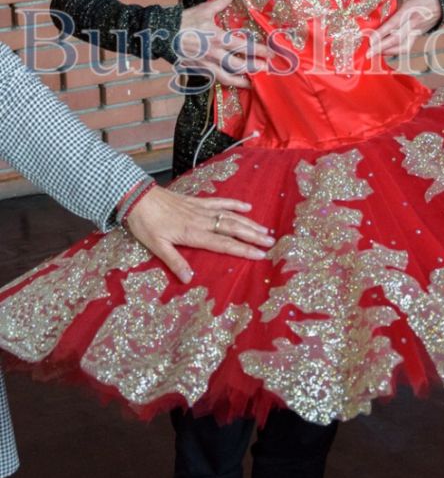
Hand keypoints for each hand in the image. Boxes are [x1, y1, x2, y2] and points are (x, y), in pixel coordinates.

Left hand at [125, 185, 274, 282]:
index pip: (223, 244)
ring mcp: (201, 209)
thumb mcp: (156, 246)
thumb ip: (174, 262)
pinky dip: (234, 204)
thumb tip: (189, 280)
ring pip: (230, 216)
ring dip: (249, 223)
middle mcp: (202, 220)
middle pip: (233, 229)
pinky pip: (220, 202)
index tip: (260, 255)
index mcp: (193, 233)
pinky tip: (247, 206)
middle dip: (253, 236)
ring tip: (265, 230)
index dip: (243, 250)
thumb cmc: (145, 224)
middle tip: (271, 243)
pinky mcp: (197, 201)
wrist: (137, 197)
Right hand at [178, 0, 269, 88]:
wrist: (162, 35)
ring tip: (252, 83)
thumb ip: (222, 0)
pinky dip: (226, 83)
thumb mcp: (204, 9)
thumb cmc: (184, 21)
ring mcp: (206, 64)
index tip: (272, 53)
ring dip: (242, 81)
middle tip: (267, 69)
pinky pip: (215, 80)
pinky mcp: (198, 70)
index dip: (260, 50)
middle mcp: (214, 54)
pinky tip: (233, 83)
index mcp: (218, 38)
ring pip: (228, 77)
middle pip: (239, 65)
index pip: (244, 46)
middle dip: (255, 67)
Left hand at [367, 0, 441, 58]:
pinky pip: (406, 47)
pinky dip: (395, 51)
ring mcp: (417, 31)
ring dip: (388, 52)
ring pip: (403, 46)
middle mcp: (414, 23)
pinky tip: (384, 52)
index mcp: (410, 9)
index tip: (370, 39)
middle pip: (397, 38)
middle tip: (368, 54)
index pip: (394, 23)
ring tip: (373, 54)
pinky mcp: (418, 36)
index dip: (382, 33)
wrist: (443, 1)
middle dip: (381, 47)